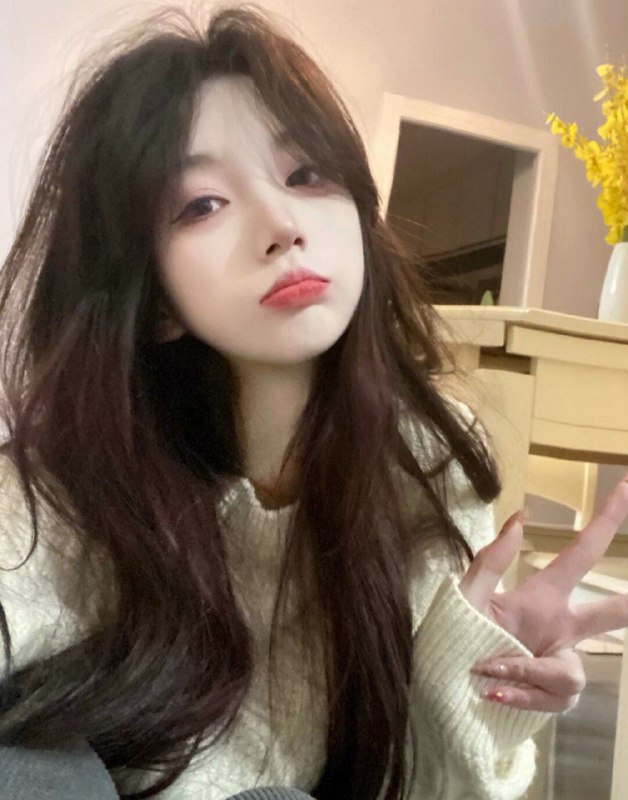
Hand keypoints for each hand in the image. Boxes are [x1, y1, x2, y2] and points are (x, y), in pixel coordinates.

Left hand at [459, 474, 627, 710]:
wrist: (441, 683)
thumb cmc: (453, 633)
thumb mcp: (466, 594)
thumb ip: (492, 559)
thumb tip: (520, 517)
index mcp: (541, 596)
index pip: (581, 554)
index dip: (607, 523)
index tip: (626, 487)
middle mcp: (558, 627)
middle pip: (610, 614)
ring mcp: (559, 663)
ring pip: (572, 673)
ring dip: (527, 672)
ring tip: (490, 669)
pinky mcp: (554, 696)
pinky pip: (554, 698)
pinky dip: (520, 695)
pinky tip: (494, 693)